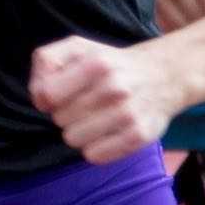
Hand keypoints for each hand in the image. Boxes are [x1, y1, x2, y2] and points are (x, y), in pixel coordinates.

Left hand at [28, 35, 190, 164]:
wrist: (163, 75)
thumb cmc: (111, 64)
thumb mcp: (77, 47)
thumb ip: (47, 62)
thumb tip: (40, 99)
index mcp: (96, 63)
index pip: (47, 95)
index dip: (48, 97)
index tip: (62, 93)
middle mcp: (114, 88)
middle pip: (59, 120)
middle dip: (67, 113)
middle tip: (87, 103)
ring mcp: (128, 114)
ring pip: (73, 140)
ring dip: (80, 132)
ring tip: (97, 117)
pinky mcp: (139, 136)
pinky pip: (95, 156)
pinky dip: (96, 147)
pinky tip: (108, 132)